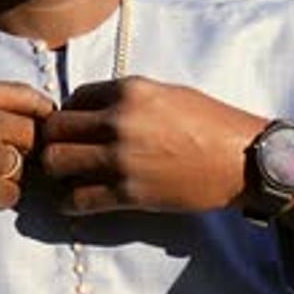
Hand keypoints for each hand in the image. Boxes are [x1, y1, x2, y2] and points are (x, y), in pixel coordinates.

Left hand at [40, 76, 266, 214]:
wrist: (240, 160)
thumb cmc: (208, 122)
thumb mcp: (165, 93)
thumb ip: (125, 98)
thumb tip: (90, 109)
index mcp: (129, 90)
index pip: (74, 96)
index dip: (70, 112)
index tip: (77, 127)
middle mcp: (119, 120)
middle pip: (54, 128)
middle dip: (53, 140)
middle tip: (63, 151)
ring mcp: (121, 158)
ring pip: (56, 161)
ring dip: (56, 171)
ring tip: (66, 176)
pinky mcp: (129, 193)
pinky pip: (77, 199)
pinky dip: (69, 202)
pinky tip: (75, 201)